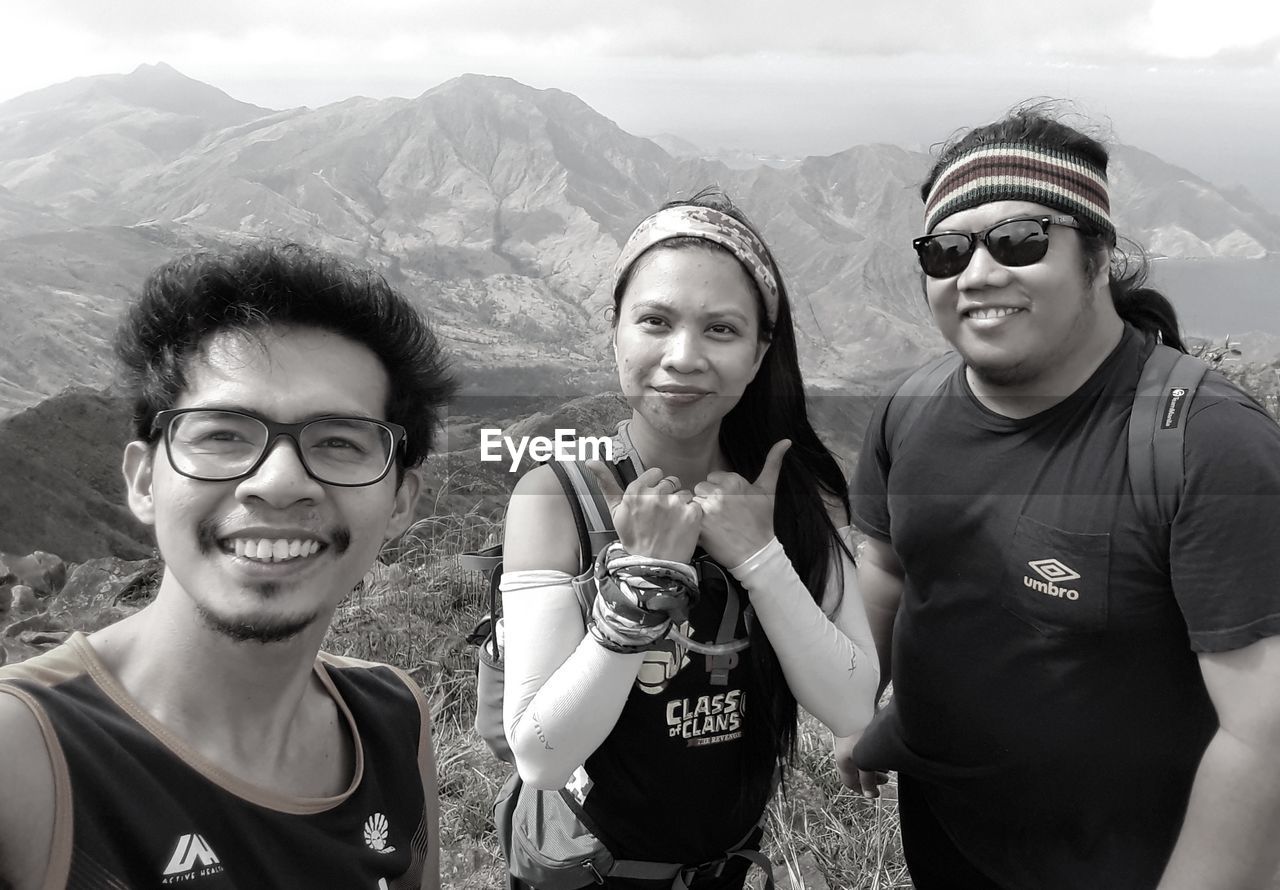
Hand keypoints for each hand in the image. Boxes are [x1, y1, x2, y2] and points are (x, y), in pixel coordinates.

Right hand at [586, 463, 701, 563]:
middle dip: (668, 495)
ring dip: (681, 505)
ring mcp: (675, 503)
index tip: (653, 502)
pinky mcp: (692, 513)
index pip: (656, 473)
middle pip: (671, 482)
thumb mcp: (615, 511)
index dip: (655, 487)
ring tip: (672, 523)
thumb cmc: (634, 539)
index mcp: (636, 491)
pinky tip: (683, 527)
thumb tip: (591, 461)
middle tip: (662, 516)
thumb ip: (606, 483)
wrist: (652, 566)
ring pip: (684, 493)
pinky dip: (693, 515)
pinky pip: (696, 505)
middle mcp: (655, 494)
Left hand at [692, 440, 789, 567]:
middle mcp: (719, 491)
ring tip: (715, 524)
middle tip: (723, 516)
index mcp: (733, 480)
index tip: (731, 505)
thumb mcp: (768, 490)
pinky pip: (688, 515)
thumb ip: (773, 463)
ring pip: (694, 501)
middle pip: (701, 488)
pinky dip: (695, 524)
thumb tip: (786, 440)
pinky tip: (708, 531)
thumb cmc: (762, 521)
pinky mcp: (699, 524)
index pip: (713, 478)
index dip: (720, 491)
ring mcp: (708, 508)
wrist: (757, 552)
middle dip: (709, 500)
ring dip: (700, 511)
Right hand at [834, 731, 889, 797]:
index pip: (849, 782)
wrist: (855, 705)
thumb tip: (870, 795)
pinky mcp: (861, 728)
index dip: (862, 790)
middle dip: (873, 776)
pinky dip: (877, 750)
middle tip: (886, 778)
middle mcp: (846, 751)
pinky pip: (869, 745)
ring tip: (889, 762)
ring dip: (876, 762)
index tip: (875, 793)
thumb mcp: (864, 761)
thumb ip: (868, 779)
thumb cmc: (858, 733)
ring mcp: (853, 739)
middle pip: (859, 769)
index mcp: (843, 760)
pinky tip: (887, 747)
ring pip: (864, 756)